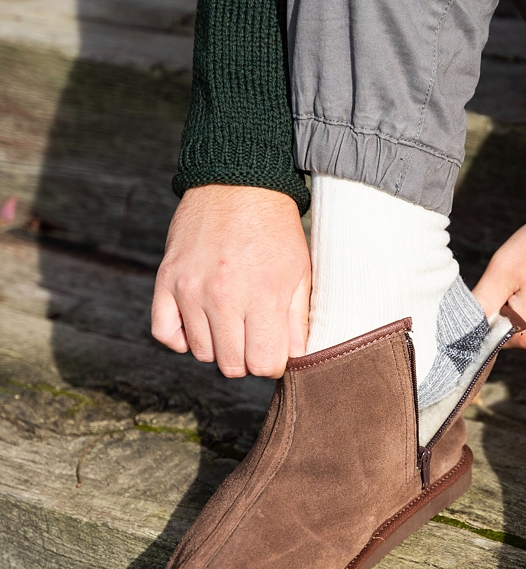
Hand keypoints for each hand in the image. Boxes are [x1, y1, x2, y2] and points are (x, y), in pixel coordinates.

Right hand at [151, 185, 310, 377]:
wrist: (237, 183)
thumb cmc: (275, 230)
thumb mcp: (300, 273)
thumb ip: (298, 321)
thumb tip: (294, 358)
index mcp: (262, 297)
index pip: (263, 364)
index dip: (272, 362)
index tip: (274, 346)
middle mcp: (223, 297)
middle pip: (232, 365)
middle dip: (247, 357)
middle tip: (253, 334)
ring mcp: (190, 290)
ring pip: (202, 353)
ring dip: (218, 345)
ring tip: (231, 321)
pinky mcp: (166, 280)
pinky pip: (164, 333)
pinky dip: (181, 338)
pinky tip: (200, 324)